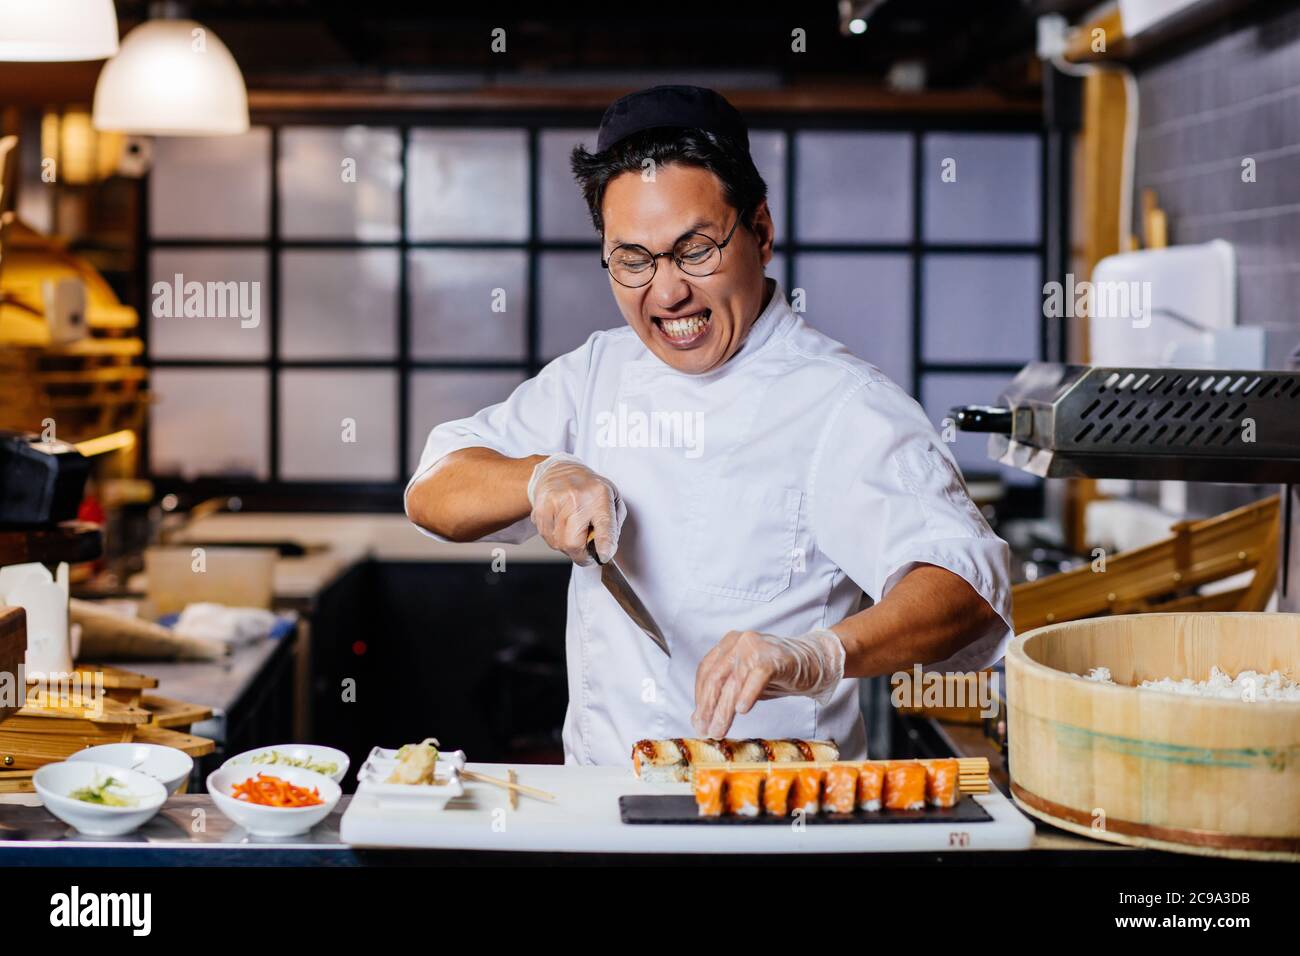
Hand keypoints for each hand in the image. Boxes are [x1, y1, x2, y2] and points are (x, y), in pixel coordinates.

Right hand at [527, 453, 623, 564]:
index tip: (604, 556)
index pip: (603, 525)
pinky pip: (547, 538)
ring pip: (559, 544)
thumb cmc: (589, 488)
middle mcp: (576, 499)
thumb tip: (607, 550)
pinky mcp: (540, 509)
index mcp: (599, 496)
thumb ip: (614, 526)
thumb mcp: (612, 499)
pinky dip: (556, 539)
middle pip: (574, 543)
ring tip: (574, 530)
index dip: (604, 545)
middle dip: (582, 555)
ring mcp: (555, 503)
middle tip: (587, 550)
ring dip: (568, 546)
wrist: (558, 470)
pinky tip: (561, 526)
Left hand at [691, 628, 845, 737]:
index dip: (700, 698)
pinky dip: (748, 694)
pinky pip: (757, 676)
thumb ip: (724, 695)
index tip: (698, 721)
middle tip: (706, 730)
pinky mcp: (775, 657)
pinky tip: (742, 710)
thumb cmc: (776, 674)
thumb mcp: (745, 683)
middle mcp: (738, 641)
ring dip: (724, 709)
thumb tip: (700, 719)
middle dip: (708, 708)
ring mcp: (755, 647)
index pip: (706, 672)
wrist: (812, 662)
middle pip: (717, 678)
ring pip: (734, 681)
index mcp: (727, 645)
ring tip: (719, 729)